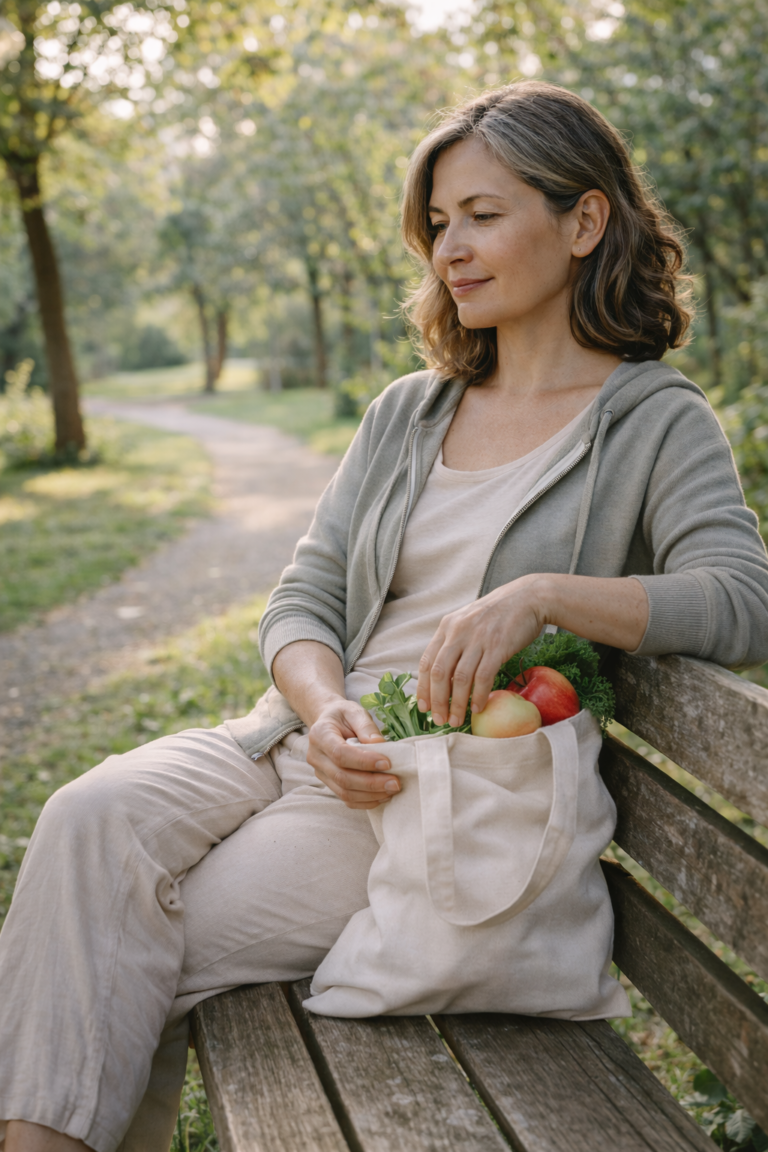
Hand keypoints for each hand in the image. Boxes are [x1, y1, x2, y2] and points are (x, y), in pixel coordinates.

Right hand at [307, 697, 399, 808]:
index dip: (364, 761)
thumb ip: (366, 726)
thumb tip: (380, 744)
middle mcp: (316, 756)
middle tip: (395, 783)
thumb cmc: (343, 716)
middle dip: (371, 783)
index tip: (387, 763)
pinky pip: (346, 799)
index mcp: (320, 735)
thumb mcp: (354, 711)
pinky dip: (366, 801)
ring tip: (392, 790)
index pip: (340, 753)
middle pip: (342, 777)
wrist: (328, 723)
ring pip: (344, 792)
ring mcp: (320, 773)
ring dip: (371, 795)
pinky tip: (383, 795)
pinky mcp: (329, 783)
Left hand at [416, 575, 544, 726]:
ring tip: (456, 720)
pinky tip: (477, 708)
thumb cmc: (499, 614)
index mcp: (447, 626)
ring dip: (456, 704)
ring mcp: (477, 639)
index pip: (426, 661)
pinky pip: (483, 677)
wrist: (529, 598)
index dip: (423, 687)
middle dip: (437, 701)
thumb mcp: (468, 622)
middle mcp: (458, 632)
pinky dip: (478, 696)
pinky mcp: (497, 646)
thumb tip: (444, 675)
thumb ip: (455, 642)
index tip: (423, 706)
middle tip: (438, 720)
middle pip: (439, 673)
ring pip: (459, 678)